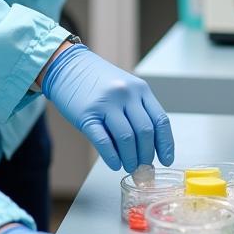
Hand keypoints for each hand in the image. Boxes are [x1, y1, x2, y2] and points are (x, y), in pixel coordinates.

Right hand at [41, 44, 172, 171]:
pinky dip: (112, 157)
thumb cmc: (97, 80)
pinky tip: (114, 164)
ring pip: (127, 139)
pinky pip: (103, 141)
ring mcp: (106, 103)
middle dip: (146, 156)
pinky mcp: (86, 114)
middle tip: (143, 168)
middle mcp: (125, 94)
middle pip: (145, 132)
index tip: (166, 160)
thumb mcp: (124, 87)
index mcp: (140, 88)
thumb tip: (148, 146)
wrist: (67, 66)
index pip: (160, 121)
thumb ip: (137, 110)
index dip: (165, 144)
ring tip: (129, 167)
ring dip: (130, 159)